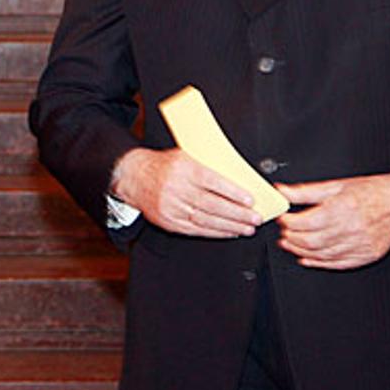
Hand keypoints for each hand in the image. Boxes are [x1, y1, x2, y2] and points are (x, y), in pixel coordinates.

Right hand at [112, 147, 260, 237]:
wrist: (134, 177)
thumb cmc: (164, 166)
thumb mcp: (185, 156)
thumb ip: (207, 166)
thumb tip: (236, 179)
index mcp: (183, 168)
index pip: (212, 181)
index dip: (233, 192)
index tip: (250, 199)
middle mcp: (177, 188)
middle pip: (212, 204)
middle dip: (237, 213)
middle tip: (255, 217)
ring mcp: (172, 207)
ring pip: (206, 219)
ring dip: (230, 226)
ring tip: (248, 228)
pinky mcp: (170, 222)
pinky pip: (196, 230)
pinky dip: (216, 232)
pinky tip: (230, 232)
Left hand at [275, 173, 389, 269]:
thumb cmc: (370, 192)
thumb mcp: (335, 186)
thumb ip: (305, 191)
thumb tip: (282, 191)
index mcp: (342, 209)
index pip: (306, 222)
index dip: (289, 223)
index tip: (282, 219)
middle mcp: (350, 229)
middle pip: (311, 241)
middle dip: (292, 239)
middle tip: (284, 233)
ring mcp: (359, 245)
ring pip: (322, 254)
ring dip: (301, 252)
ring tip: (291, 245)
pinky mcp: (365, 256)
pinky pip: (337, 264)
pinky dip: (319, 263)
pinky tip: (307, 259)